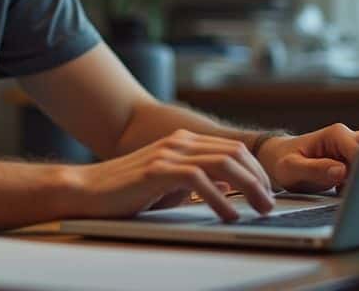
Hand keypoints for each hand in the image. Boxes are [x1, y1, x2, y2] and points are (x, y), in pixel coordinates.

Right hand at [62, 130, 276, 221]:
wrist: (88, 190)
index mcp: (183, 142)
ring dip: (248, 187)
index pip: (231, 149)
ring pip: (222, 163)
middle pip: (233, 153)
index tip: (267, 191)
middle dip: (258, 179)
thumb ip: (198, 180)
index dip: (255, 170)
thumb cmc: (128, 190)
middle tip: (270, 203)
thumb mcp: (170, 184)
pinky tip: (228, 215)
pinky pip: (198, 180)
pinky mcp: (156, 171)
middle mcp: (178, 142)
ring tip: (259, 209)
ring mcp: (167, 154)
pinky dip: (219, 199)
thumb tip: (229, 186)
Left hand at [258, 123, 358, 191]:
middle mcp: (349, 138)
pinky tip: (343, 192)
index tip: (357, 187)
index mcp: (336, 134)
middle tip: (353, 191)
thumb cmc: (283, 162)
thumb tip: (341, 172)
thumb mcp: (291, 168)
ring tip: (343, 191)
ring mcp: (354, 150)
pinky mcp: (355, 163)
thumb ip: (314, 169)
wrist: (280, 161)